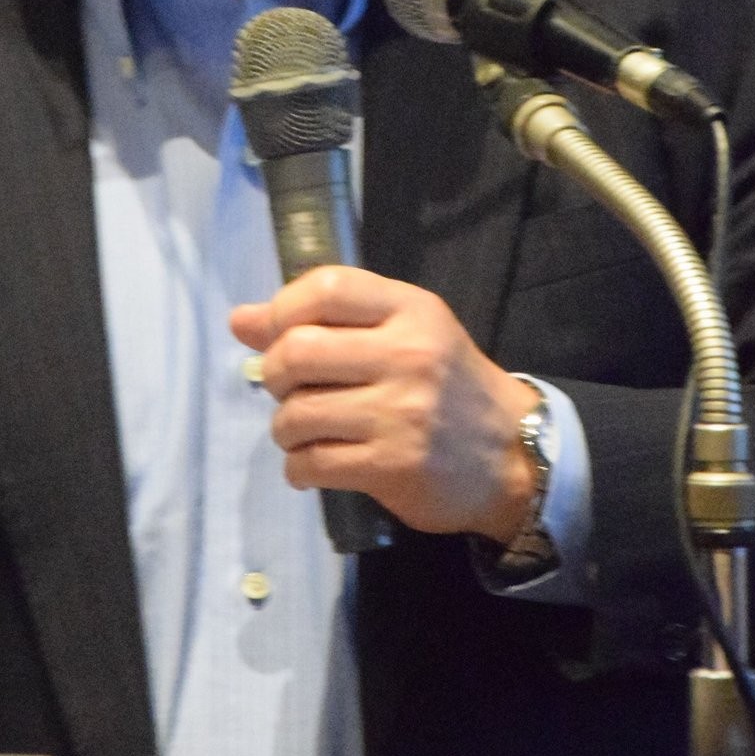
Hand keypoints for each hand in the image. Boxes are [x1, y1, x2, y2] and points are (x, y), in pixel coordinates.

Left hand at [230, 265, 539, 541]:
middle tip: (288, 389)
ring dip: (284, 427)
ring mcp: (402, 413)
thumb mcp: (401, 334)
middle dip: (274, 374)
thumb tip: (240, 320)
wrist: (514, 454)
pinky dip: (298, 467)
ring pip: (296, 413)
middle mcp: (408, 355)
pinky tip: (311, 464)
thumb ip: (327, 321)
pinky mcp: (394, 466)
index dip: (282, 308)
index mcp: (411, 310)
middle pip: (297, 351)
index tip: (279, 333)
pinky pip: (312, 463)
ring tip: (302, 431)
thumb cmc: (447, 385)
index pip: (326, 288)